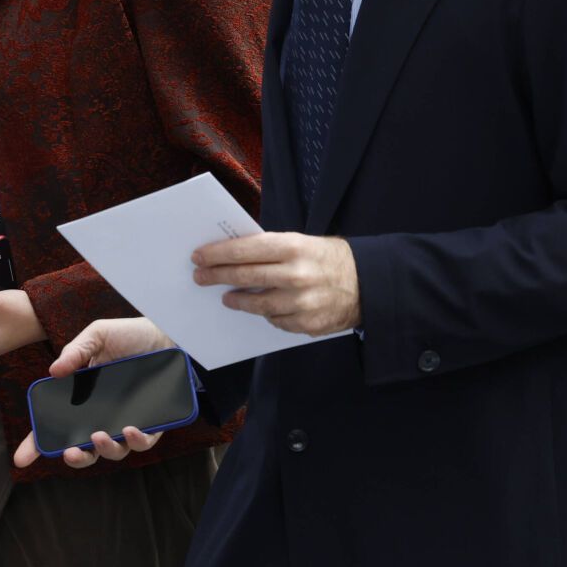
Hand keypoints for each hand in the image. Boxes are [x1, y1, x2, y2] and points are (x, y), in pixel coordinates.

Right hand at [11, 316, 173, 468]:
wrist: (167, 332)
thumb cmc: (129, 335)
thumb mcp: (97, 336)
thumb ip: (76, 351)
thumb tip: (53, 371)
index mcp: (83, 398)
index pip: (57, 426)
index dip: (37, 444)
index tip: (22, 459)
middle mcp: (103, 415)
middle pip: (85, 449)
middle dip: (76, 458)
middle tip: (70, 452)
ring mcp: (127, 422)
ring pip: (113, 451)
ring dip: (104, 448)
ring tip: (100, 435)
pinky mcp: (152, 424)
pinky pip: (143, 442)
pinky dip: (135, 441)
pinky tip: (130, 430)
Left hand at [192, 233, 359, 334]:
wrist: (368, 283)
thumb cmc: (327, 258)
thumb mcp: (302, 242)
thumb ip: (270, 249)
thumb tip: (231, 254)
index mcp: (293, 247)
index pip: (246, 250)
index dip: (219, 253)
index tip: (199, 256)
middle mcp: (296, 274)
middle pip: (246, 277)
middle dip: (218, 276)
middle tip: (200, 277)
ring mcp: (302, 302)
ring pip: (257, 304)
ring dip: (237, 300)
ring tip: (226, 297)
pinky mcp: (307, 324)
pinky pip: (276, 320)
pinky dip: (266, 314)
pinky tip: (260, 308)